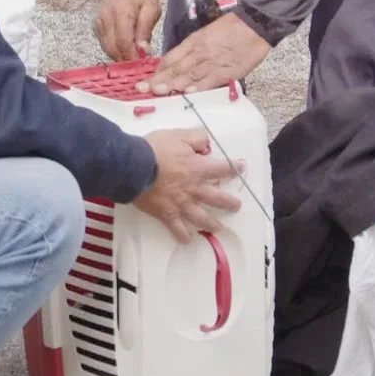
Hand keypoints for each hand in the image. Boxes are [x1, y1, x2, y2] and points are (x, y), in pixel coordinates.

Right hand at [94, 0, 160, 61]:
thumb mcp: (151, 8)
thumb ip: (145, 29)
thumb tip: (143, 51)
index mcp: (121, 11)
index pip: (123, 41)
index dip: (132, 56)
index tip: (142, 65)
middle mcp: (105, 18)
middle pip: (113, 48)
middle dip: (126, 60)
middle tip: (139, 66)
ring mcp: (98, 23)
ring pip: (107, 49)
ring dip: (120, 57)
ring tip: (134, 59)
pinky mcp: (96, 27)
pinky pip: (105, 45)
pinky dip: (115, 51)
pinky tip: (125, 51)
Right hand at [134, 129, 242, 243]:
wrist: (133, 167)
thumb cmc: (155, 149)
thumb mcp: (178, 135)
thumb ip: (196, 138)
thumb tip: (207, 143)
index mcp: (198, 169)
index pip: (222, 169)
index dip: (233, 168)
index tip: (241, 168)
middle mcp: (194, 189)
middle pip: (217, 198)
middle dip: (229, 203)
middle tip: (236, 206)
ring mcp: (181, 204)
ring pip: (202, 218)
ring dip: (212, 224)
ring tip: (219, 228)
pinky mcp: (167, 214)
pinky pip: (177, 229)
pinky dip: (183, 236)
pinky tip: (188, 240)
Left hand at [139, 12, 269, 94]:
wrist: (255, 24)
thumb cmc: (232, 28)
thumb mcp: (206, 35)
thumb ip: (192, 50)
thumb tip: (177, 65)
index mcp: (194, 42)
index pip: (171, 58)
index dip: (158, 70)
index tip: (145, 79)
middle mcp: (199, 52)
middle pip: (176, 68)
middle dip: (158, 80)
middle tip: (141, 88)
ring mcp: (212, 62)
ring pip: (189, 74)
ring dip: (172, 85)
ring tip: (157, 92)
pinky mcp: (227, 70)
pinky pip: (210, 80)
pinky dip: (198, 86)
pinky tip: (187, 93)